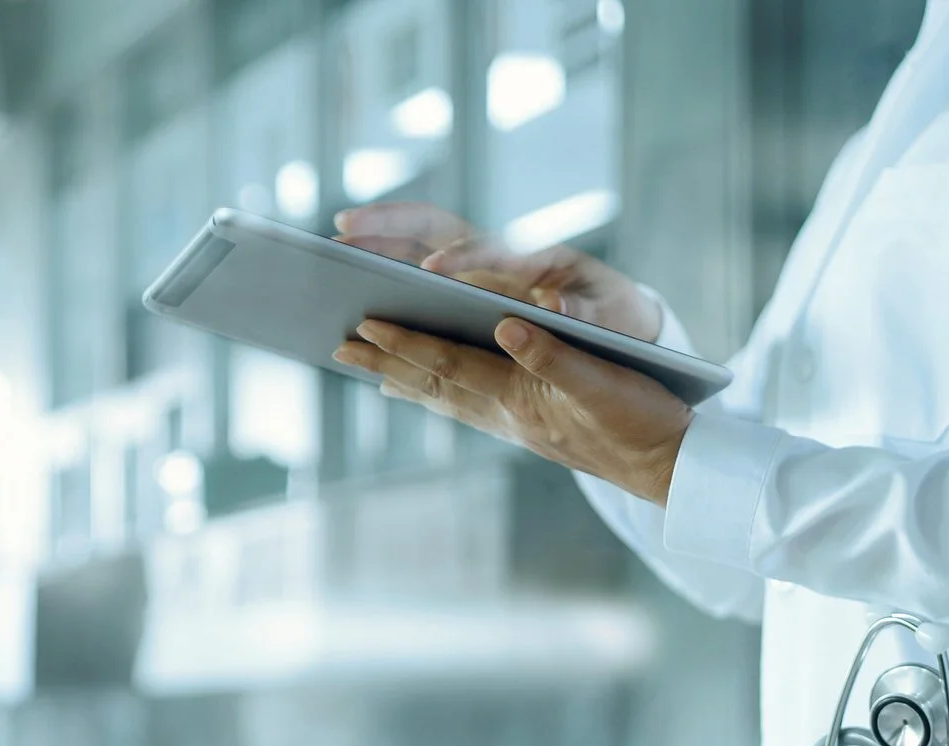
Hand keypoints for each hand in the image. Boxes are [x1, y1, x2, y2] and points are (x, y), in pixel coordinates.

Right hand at [334, 202, 663, 341]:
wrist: (617, 317)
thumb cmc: (613, 314)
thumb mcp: (607, 313)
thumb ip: (582, 311)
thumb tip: (556, 307)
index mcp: (531, 257)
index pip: (486, 247)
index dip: (461, 257)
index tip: (432, 271)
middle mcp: (496, 254)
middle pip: (432, 227)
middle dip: (388, 224)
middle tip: (342, 231)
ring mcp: (474, 268)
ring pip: (413, 246)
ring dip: (374, 244)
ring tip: (331, 256)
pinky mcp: (463, 288)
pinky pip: (412, 275)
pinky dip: (382, 278)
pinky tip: (353, 306)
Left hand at [335, 318, 692, 504]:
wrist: (669, 467)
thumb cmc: (642, 420)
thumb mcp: (603, 383)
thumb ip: (553, 355)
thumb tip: (507, 325)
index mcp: (520, 396)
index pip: (449, 363)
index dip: (406, 343)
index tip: (364, 324)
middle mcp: (508, 413)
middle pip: (433, 384)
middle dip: (384, 364)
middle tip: (338, 346)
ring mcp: (516, 424)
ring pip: (445, 397)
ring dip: (403, 380)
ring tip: (365, 367)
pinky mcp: (530, 428)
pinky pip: (467, 407)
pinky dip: (438, 394)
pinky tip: (424, 390)